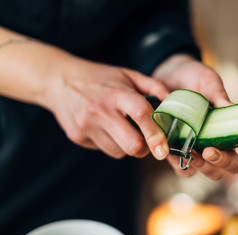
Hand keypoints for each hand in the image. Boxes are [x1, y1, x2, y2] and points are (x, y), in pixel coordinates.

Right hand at [45, 56, 170, 159]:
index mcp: (117, 93)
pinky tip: (105, 128)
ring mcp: (86, 126)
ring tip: (122, 129)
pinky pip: (103, 149)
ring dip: (126, 146)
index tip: (164, 149)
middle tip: (146, 140)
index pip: (141, 114)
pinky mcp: (77, 137)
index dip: (156, 133)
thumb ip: (154, 86)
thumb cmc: (100, 78)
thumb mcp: (128, 75)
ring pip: (118, 152)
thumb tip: (173, 102)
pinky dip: (110, 143)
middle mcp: (100, 111)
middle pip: (131, 145)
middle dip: (144, 148)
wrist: (59, 80)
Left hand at [153, 54, 237, 178]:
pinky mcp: (179, 150)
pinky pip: (183, 169)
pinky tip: (173, 151)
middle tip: (208, 151)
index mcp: (231, 126)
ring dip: (201, 166)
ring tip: (190, 152)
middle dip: (222, 162)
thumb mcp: (209, 83)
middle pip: (230, 166)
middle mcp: (218, 141)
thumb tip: (233, 109)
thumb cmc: (193, 77)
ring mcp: (199, 148)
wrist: (168, 75)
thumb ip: (220, 97)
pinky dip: (180, 164)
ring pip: (209, 171)